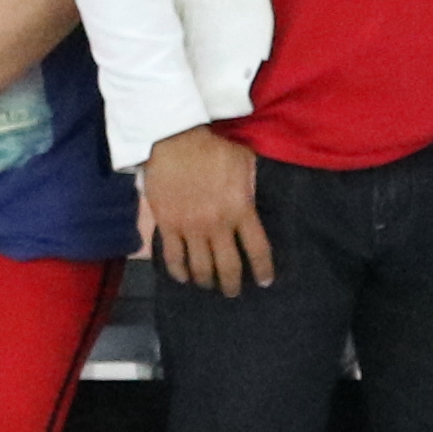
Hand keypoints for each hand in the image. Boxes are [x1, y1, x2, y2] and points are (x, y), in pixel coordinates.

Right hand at [138, 123, 269, 291]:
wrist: (173, 139)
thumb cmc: (212, 148)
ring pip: (200, 267)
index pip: (257, 249)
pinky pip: (173, 257)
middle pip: (228, 267)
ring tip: (209, 285)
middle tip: (233, 292)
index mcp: (240, 209)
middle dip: (232, 284)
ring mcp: (190, 227)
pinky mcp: (167, 225)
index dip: (263, 269)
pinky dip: (179, 271)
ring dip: (206, 281)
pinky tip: (183, 278)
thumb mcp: (244, 161)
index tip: (265, 281)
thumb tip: (258, 196)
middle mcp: (217, 225)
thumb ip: (252, 184)